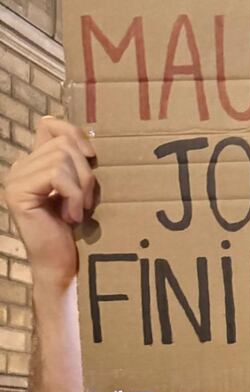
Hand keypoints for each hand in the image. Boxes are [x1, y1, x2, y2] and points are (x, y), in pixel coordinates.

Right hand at [4, 117, 95, 284]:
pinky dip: (73, 196)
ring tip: (79, 211)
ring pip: (61, 159)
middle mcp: (20, 167)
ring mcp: (16, 179)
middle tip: (87, 202)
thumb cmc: (74, 232)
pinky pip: (57, 177)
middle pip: (63, 143)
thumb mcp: (79, 190)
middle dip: (85, 172)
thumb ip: (76, 165)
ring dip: (81, 187)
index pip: (49, 126)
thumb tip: (88, 141)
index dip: (74, 133)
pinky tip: (71, 217)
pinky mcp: (18, 192)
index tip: (92, 156)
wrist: (59, 265)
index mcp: (33, 164)